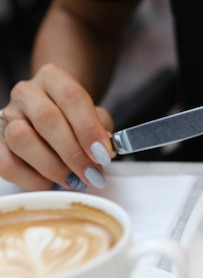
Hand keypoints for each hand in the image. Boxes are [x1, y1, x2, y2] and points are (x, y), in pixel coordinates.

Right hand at [0, 63, 114, 190]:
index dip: (89, 129)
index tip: (102, 155)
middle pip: (47, 119)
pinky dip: (31, 179)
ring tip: (74, 180)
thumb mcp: (97, 116)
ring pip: (21, 139)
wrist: (54, 111)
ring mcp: (7, 116)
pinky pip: (6, 163)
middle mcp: (27, 93)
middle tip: (92, 174)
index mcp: (54, 78)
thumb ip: (103, 129)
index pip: (72, 98)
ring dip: (52, 167)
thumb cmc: (78, 116)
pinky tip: (52, 184)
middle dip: (74, 153)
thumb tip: (104, 151)